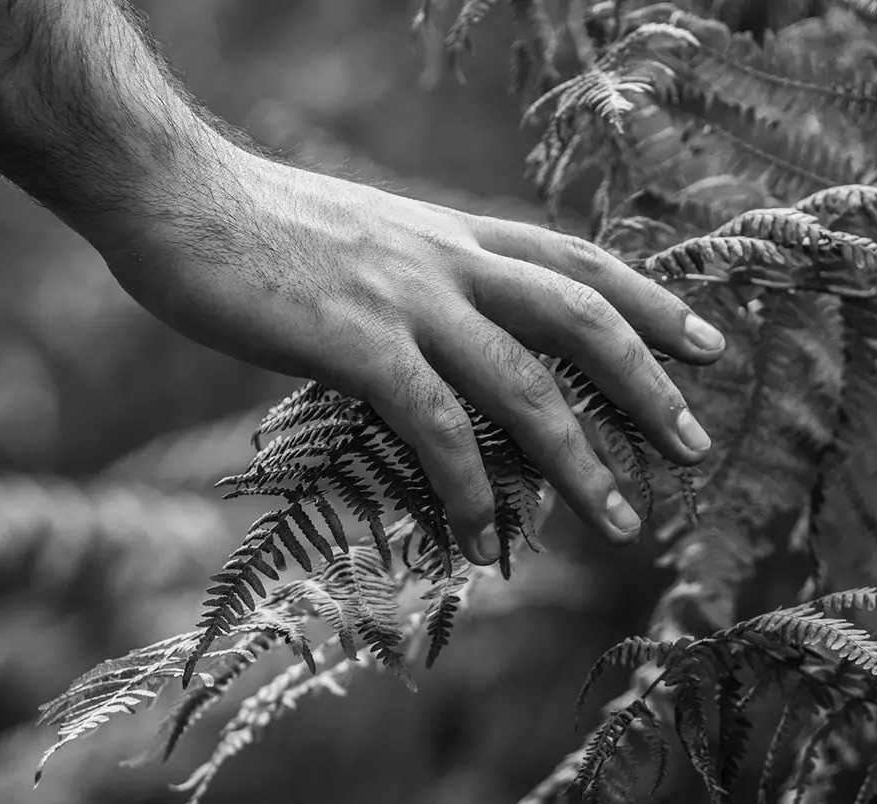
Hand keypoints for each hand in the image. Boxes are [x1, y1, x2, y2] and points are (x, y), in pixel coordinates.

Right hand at [88, 149, 725, 565]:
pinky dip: (470, 489)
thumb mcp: (358, 237)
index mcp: (450, 233)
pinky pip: (436, 426)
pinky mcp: (356, 341)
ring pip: (525, 383)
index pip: (576, 261)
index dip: (650, 300)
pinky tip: (484, 540)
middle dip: (647, 382)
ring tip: (620, 521)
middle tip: (693, 443)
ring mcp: (405, 297)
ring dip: (581, 458)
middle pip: (580, 316)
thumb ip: (412, 279)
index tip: (707, 341)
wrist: (169, 190)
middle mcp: (446, 258)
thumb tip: (442, 335)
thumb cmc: (250, 225)